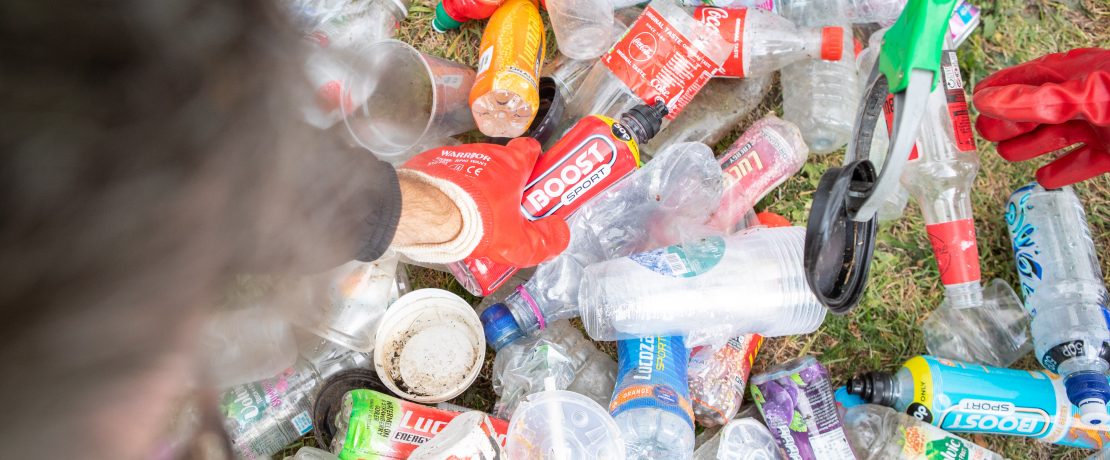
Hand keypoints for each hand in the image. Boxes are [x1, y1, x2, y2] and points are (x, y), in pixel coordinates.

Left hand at [395, 137, 568, 265]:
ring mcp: (459, 155)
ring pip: (475, 168)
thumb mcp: (517, 243)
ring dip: (476, 184)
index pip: (530, 149)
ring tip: (472, 212)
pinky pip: (450, 172)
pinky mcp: (435, 161)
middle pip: (502, 162)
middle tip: (503, 206)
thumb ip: (544, 241)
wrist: (428, 213)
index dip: (534, 161)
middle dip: (504, 181)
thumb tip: (559, 234)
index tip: (533, 176)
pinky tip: (449, 207)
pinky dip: (452, 186)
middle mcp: (487, 154)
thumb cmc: (476, 222)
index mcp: (512, 166)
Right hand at [973, 48, 1109, 187]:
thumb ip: (1036, 100)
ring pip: (1055, 136)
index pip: (1026, 77)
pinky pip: (1082, 162)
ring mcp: (1098, 123)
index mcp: (1074, 75)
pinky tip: (1045, 178)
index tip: (974, 101)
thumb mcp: (1084, 96)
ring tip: (1009, 155)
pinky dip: (1062, 170)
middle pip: (1035, 111)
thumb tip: (989, 100)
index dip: (997, 89)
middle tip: (986, 135)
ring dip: (1029, 146)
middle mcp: (1083, 97)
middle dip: (1009, 123)